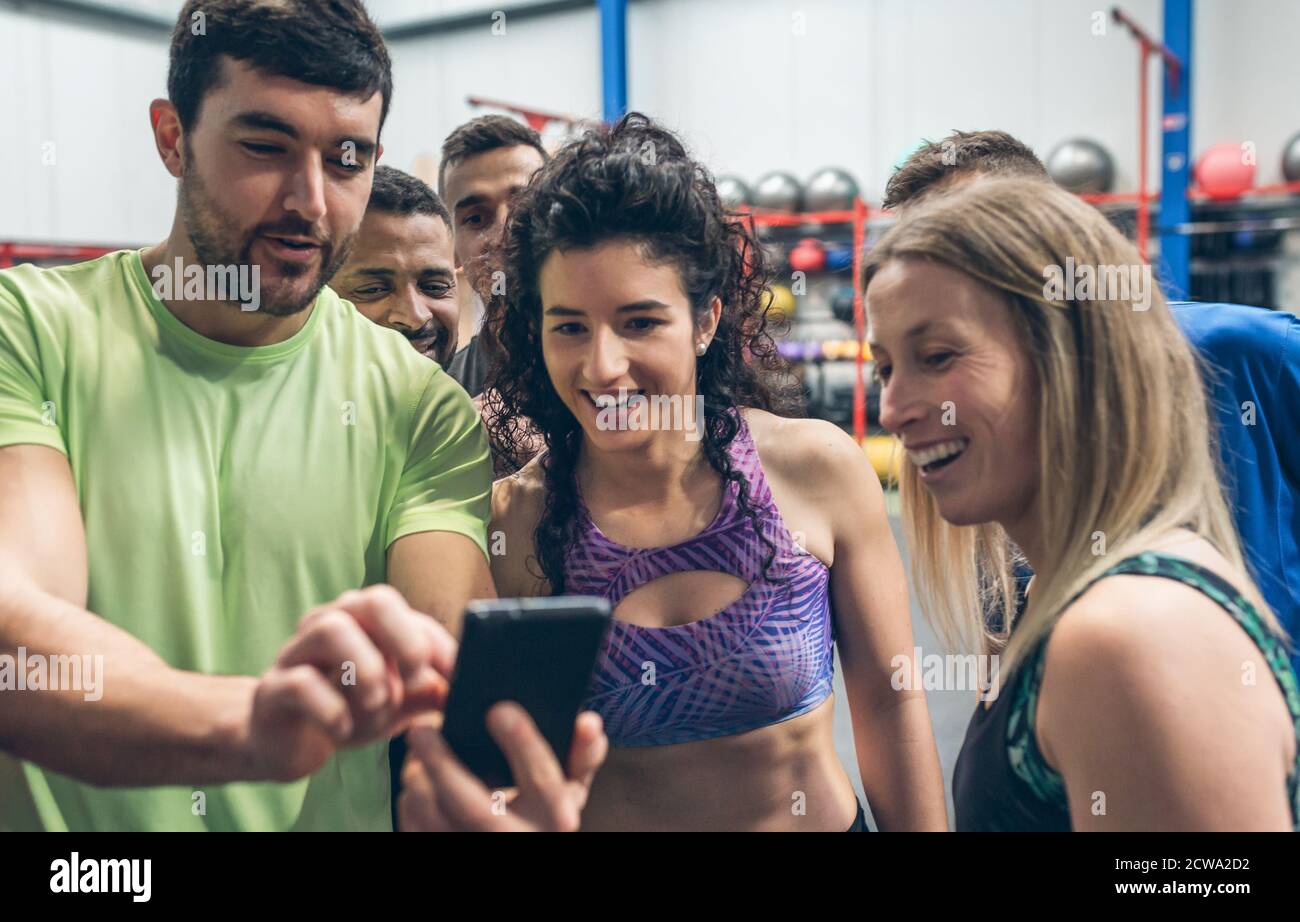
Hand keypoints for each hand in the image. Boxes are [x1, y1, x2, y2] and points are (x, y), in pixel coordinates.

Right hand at [247, 585, 456, 780]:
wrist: (286, 743)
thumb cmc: (348, 710)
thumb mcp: (397, 702)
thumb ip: (429, 691)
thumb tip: (465, 688)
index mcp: (364, 621)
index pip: (408, 613)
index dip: (438, 645)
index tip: (459, 678)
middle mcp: (331, 623)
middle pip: (373, 601)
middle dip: (406, 641)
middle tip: (414, 681)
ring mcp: (297, 652)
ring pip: (331, 630)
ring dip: (367, 670)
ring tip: (378, 703)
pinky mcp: (272, 689)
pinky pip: (300, 683)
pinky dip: (331, 708)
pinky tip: (343, 729)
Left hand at [397, 704, 607, 830]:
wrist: (521, 841)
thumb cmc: (545, 812)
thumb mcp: (571, 787)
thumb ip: (582, 754)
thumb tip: (588, 721)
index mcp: (556, 816)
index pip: (543, 779)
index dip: (523, 744)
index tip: (498, 710)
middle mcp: (519, 837)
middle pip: (477, 807)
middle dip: (445, 766)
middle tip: (420, 729)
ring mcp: (480, 849)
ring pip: (437, 822)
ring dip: (420, 783)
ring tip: (415, 752)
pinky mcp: (449, 853)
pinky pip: (419, 832)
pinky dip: (412, 805)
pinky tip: (418, 781)